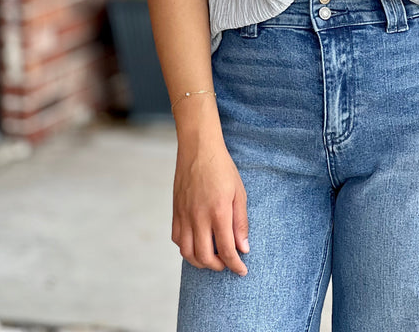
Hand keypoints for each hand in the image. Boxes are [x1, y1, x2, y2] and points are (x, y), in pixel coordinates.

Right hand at [172, 131, 249, 274]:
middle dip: (218, 266)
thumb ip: (241, 222)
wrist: (198, 148)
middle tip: (228, 263)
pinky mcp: (175, 212)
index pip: (227, 250)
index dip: (235, 265)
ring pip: (187, 253)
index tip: (242, 270)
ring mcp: (184, 215)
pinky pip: (177, 239)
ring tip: (213, 258)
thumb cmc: (222, 168)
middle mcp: (198, 217)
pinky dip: (187, 248)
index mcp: (218, 211)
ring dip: (201, 262)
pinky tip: (197, 244)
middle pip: (205, 257)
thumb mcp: (239, 192)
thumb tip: (243, 248)